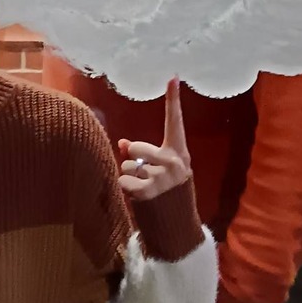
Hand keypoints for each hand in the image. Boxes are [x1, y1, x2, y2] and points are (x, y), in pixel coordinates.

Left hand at [118, 80, 192, 201]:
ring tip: (145, 188)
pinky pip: (124, 181)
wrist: (177, 225)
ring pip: (128, 166)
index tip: (172, 77)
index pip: (175, 121)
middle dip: (133, 160)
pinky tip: (140, 197)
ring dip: (130, 177)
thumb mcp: (162, 170)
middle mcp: (174, 161)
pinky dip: (126, 189)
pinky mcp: (150, 191)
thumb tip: (122, 144)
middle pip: (136, 148)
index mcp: (179, 152)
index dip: (173, 99)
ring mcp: (163, 177)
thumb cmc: (168, 192)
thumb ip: (145, 154)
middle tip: (144, 174)